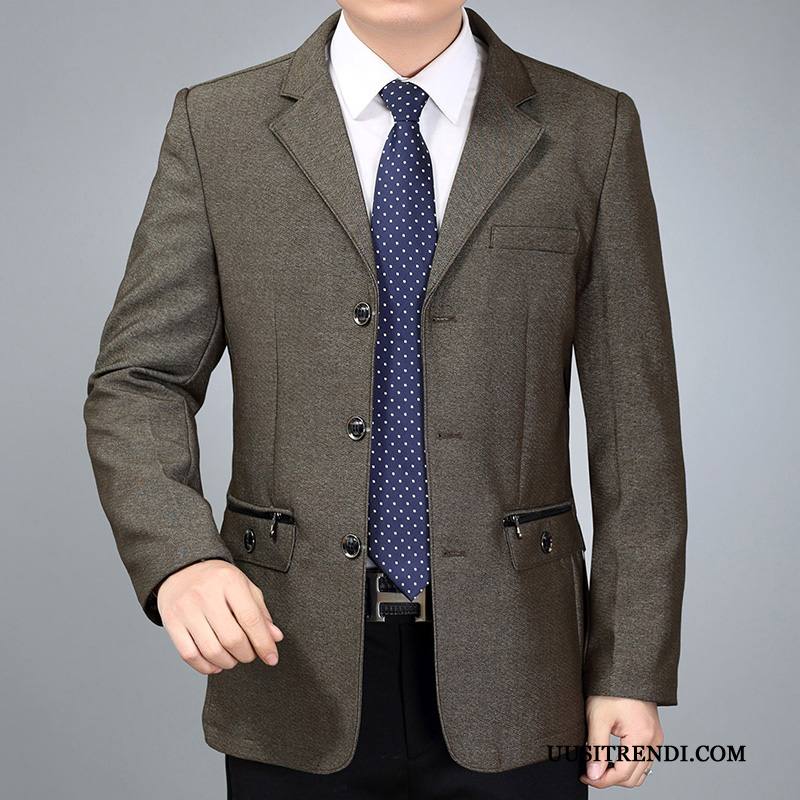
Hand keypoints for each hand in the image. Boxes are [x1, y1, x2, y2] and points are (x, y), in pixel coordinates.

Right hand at [156, 559, 283, 674]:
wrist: (182, 568)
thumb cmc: (217, 579)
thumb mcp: (244, 586)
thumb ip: (261, 612)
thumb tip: (275, 637)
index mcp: (229, 582)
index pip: (251, 619)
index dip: (264, 643)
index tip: (272, 658)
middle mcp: (206, 594)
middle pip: (232, 638)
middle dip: (246, 654)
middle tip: (249, 654)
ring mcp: (186, 609)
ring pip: (211, 650)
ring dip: (228, 662)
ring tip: (234, 658)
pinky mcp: (172, 622)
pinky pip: (189, 655)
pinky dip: (206, 666)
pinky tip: (215, 663)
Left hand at [581, 696, 662, 788]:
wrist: (624, 667)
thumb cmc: (611, 688)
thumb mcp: (598, 717)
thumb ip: (596, 748)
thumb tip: (594, 774)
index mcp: (641, 737)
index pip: (623, 774)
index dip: (602, 780)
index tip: (585, 776)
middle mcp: (653, 740)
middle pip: (634, 777)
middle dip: (611, 779)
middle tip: (590, 772)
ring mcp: (655, 737)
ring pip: (641, 771)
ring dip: (621, 774)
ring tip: (599, 765)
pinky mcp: (653, 733)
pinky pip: (644, 759)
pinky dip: (629, 764)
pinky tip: (612, 757)